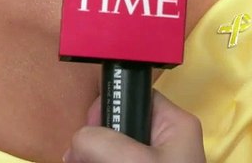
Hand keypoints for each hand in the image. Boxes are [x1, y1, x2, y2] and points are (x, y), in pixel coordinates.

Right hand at [63, 92, 205, 162]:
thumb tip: (77, 142)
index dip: (109, 107)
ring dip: (87, 160)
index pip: (134, 96)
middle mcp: (164, 143)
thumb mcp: (135, 162)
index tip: (92, 128)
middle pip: (115, 127)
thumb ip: (101, 142)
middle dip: (91, 144)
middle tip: (77, 160)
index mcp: (174, 125)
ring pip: (106, 154)